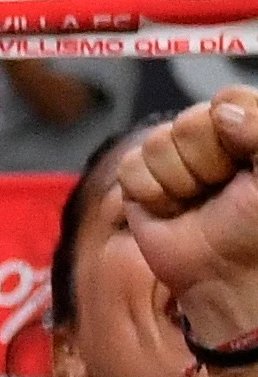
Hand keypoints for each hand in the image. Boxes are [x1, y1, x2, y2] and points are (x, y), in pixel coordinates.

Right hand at [115, 90, 257, 353]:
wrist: (233, 277)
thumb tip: (218, 113)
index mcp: (247, 130)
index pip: (228, 99)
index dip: (235, 127)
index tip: (249, 160)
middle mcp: (212, 141)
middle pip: (189, 120)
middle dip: (207, 160)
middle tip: (225, 189)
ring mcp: (174, 162)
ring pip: (157, 142)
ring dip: (181, 182)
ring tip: (199, 204)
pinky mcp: (141, 184)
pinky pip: (130, 167)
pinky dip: (152, 194)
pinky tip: (173, 211)